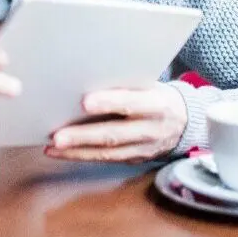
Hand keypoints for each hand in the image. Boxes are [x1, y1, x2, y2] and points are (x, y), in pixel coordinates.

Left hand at [45, 83, 187, 162]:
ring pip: (107, 153)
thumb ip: (126, 84)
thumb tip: (87, 76)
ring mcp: (143, 149)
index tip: (84, 102)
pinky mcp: (134, 159)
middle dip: (84, 137)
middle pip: (114, 134)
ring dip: (77, 151)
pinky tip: (60, 152)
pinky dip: (81, 156)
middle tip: (57, 137)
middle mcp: (151, 129)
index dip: (109, 103)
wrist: (186, 121)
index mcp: (157, 104)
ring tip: (52, 147)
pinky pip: (106, 160)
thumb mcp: (150, 84)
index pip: (132, 103)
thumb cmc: (157, 95)